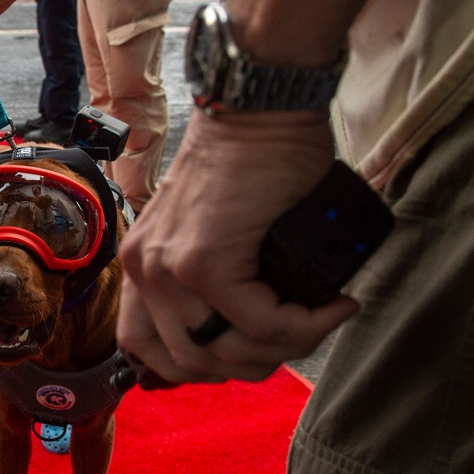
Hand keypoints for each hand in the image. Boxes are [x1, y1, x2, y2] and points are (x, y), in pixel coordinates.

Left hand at [116, 108, 358, 383]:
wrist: (259, 106)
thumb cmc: (250, 160)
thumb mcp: (210, 227)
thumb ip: (206, 275)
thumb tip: (244, 333)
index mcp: (141, 263)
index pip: (147, 350)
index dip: (201, 366)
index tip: (249, 352)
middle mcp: (143, 268)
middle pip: (190, 364)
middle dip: (251, 364)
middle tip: (296, 338)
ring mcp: (169, 267)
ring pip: (227, 353)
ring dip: (283, 349)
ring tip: (319, 320)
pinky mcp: (206, 261)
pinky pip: (261, 325)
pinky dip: (304, 326)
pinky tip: (332, 306)